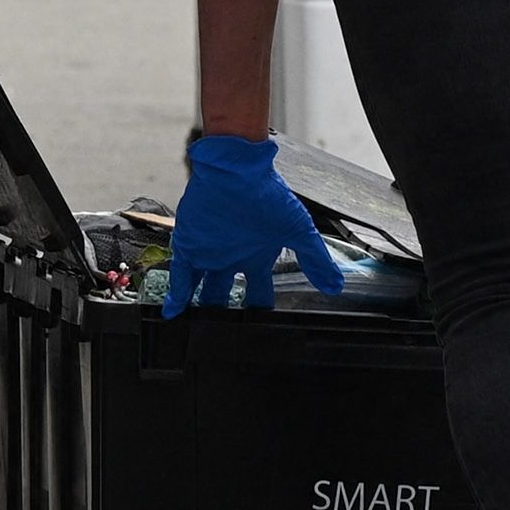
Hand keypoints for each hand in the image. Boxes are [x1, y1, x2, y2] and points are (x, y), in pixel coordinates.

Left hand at [162, 133, 346, 316]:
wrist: (238, 170)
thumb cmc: (269, 194)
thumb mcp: (298, 230)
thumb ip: (315, 259)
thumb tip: (336, 285)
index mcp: (257, 258)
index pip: (258, 294)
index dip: (257, 313)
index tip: (258, 332)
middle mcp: (232, 258)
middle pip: (225, 296)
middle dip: (223, 317)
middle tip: (220, 339)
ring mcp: (209, 253)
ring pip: (200, 290)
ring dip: (198, 310)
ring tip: (195, 333)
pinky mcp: (189, 246)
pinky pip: (179, 276)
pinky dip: (176, 296)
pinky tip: (173, 314)